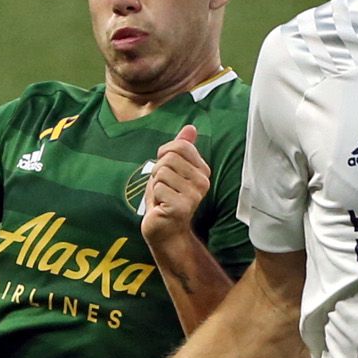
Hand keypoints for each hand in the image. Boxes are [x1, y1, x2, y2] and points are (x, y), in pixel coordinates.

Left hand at [138, 125, 208, 249]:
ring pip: (162, 172)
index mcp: (202, 170)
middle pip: (170, 158)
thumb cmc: (166, 199)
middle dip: (158, 171)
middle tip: (163, 187)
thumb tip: (190, 128)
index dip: (164, 153)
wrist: (165, 230)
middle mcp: (203, 182)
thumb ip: (181, 148)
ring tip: (162, 197)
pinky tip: (162, 206)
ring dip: (156, 184)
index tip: (164, 168)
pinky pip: (158, 188)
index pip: (181, 146)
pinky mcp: (182, 206)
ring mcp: (194, 195)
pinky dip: (154, 196)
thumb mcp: (172, 169)